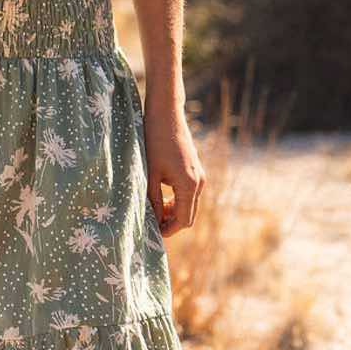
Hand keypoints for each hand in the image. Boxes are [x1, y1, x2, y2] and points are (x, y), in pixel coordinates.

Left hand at [142, 97, 204, 236]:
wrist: (166, 115)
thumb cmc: (154, 142)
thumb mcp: (150, 173)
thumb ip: (153, 199)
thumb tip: (153, 220)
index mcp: (189, 185)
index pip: (183, 220)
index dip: (168, 230)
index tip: (152, 234)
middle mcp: (199, 182)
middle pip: (188, 215)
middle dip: (171, 223)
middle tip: (150, 225)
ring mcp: (200, 176)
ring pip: (189, 205)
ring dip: (173, 212)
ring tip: (153, 211)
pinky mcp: (196, 170)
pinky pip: (189, 194)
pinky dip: (177, 200)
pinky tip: (161, 198)